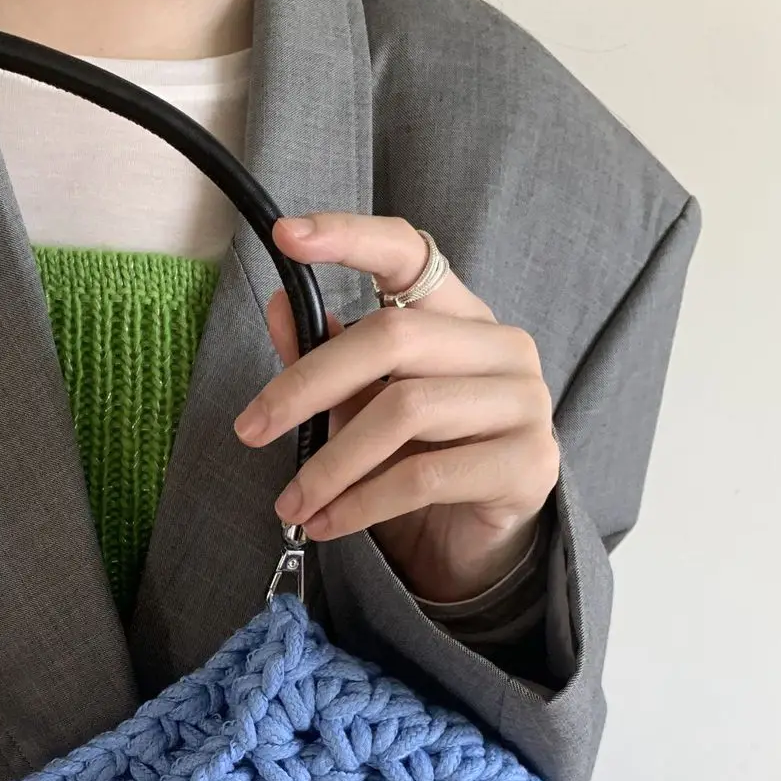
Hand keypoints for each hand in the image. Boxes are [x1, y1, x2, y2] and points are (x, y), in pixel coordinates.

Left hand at [234, 214, 559, 603]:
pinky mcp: (529, 463)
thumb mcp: (361, 408)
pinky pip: (424, 477)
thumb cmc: (417, 464)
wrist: (475, 545)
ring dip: (331, 464)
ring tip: (290, 502)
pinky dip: (362, 503)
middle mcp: (503, 345)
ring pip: (405, 411)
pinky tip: (328, 523)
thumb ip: (326, 359)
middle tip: (251, 430)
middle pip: (392, 336)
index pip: (411, 252)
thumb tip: (278, 304)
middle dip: (308, 386)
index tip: (286, 235)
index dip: (350, 236)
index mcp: (461, 315)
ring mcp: (524, 402)